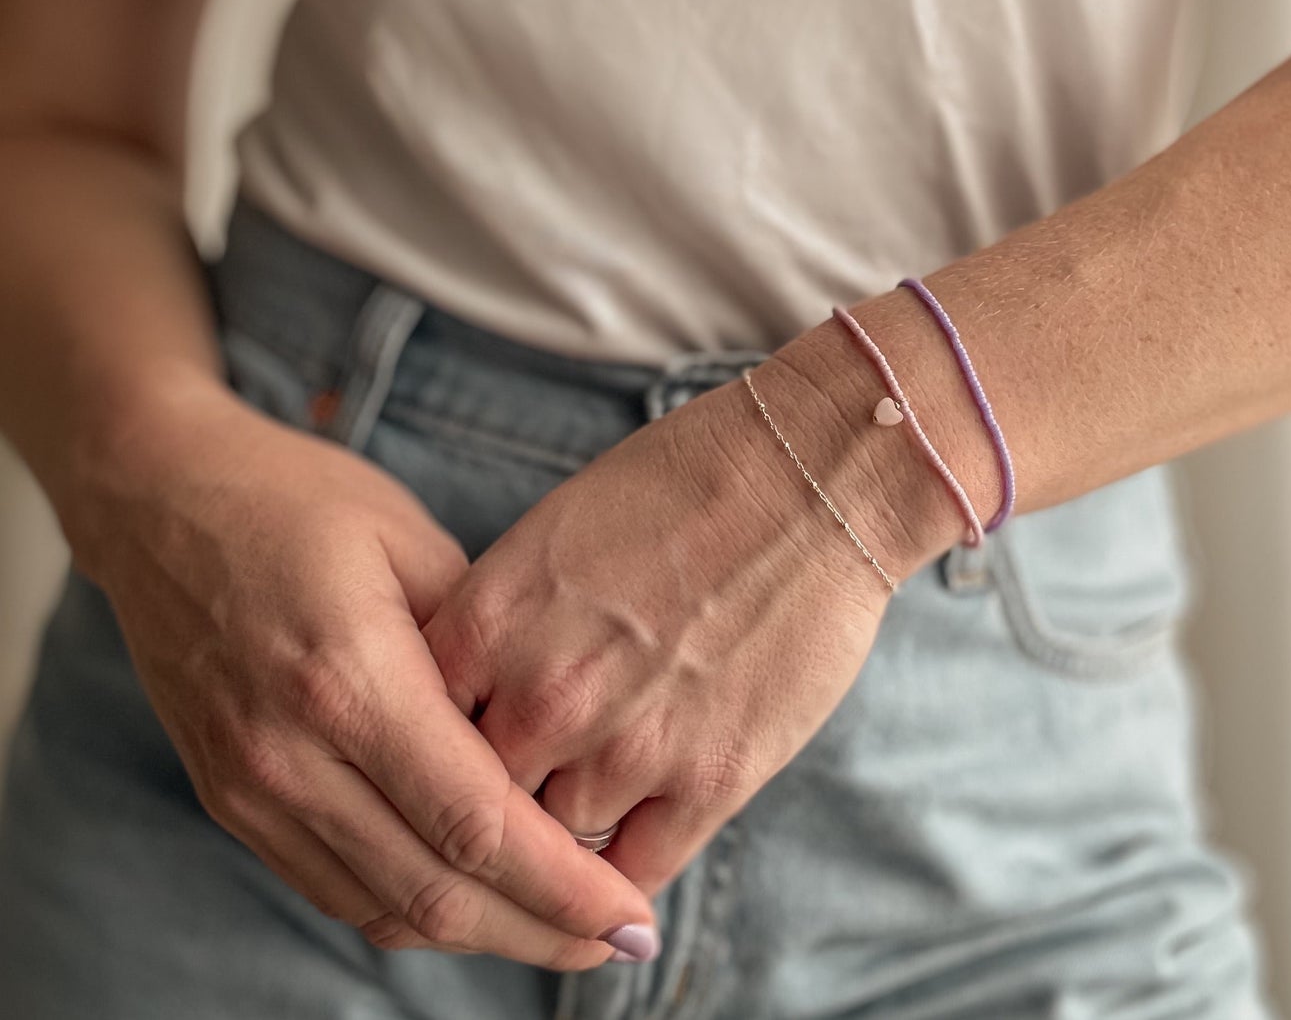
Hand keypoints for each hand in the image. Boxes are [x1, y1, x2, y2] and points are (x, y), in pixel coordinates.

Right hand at [63, 374, 656, 964]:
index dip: (562, 884)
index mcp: (350, 680)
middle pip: (435, 892)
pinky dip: (412, 907)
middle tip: (620, 939)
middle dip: (541, 932)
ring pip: (383, 908)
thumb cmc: (300, 501)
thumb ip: (483, 644)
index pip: (475, 822)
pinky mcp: (231, 803)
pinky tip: (475, 894)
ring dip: (483, 933)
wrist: (162, 502)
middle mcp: (291, 756)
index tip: (630, 911)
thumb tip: (557, 727)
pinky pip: (333, 888)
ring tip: (563, 927)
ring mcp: (251, 790)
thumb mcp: (413, 541)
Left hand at [422, 353, 901, 898]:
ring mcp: (627, 746)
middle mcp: (544, 696)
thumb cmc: (682, 482)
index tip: (441, 761)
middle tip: (506, 812)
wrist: (809, 476)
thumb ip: (499, 624)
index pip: (410, 732)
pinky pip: (636, 875)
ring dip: (557, 845)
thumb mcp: (554, 532)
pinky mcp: (711, 781)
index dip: (424, 754)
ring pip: (550, 852)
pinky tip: (620, 870)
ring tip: (572, 828)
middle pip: (472, 805)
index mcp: (490, 621)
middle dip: (486, 810)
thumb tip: (474, 696)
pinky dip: (620, 884)